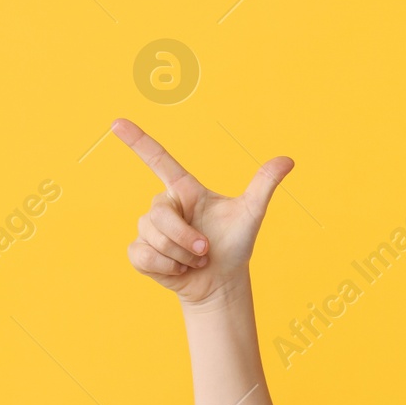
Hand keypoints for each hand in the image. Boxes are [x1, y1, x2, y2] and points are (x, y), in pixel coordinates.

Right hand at [114, 117, 292, 307]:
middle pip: (159, 214)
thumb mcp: (250, 214)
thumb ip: (264, 185)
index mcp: (184, 189)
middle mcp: (164, 205)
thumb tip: (288, 160)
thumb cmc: (234, 245)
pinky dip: (166, 268)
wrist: (221, 281)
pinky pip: (143, 255)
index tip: (117, 123)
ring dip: (180, 255)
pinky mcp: (139, 252)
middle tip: (205, 250)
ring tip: (195, 260)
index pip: (158, 159)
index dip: (138, 141)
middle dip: (185, 238)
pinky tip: (178, 270)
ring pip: (153, 237)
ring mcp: (148, 229)